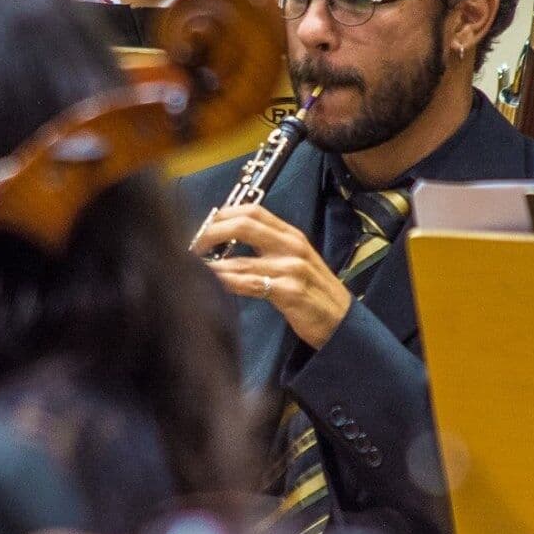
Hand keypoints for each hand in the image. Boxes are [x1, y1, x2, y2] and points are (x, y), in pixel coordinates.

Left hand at [191, 202, 351, 348]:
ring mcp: (292, 268)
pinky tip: (211, 282)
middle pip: (243, 224)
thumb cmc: (313, 292)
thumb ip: (266, 247)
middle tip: (192, 245)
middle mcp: (291, 246)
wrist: (342, 322)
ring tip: (192, 266)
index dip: (222, 214)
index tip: (202, 227)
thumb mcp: (294, 260)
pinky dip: (226, 281)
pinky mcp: (290, 292)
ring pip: (242, 257)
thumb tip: (226, 240)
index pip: (252, 210)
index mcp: (291, 235)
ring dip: (212, 262)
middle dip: (211, 232)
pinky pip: (250, 283)